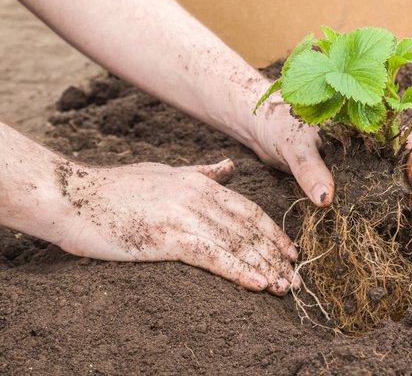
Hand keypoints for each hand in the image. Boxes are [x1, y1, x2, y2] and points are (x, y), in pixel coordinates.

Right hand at [54, 159, 298, 294]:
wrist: (71, 196)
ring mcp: (184, 214)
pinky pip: (213, 256)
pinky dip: (239, 271)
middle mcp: (198, 195)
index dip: (272, 233)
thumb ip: (202, 172)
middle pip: (249, 229)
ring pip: (237, 244)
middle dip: (275, 255)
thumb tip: (230, 167)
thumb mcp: (165, 172)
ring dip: (265, 267)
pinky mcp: (167, 236)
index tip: (290, 252)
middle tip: (296, 277)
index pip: (248, 210)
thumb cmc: (113, 189)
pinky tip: (258, 285)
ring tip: (285, 287)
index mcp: (199, 182)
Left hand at [251, 98, 411, 210]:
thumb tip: (326, 199)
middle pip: (404, 156)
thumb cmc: (278, 126)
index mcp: (363, 119)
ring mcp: (359, 155)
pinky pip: (370, 185)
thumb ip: (310, 169)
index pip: (402, 135)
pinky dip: (380, 200)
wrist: (261, 130)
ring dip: (401, 192)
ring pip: (391, 172)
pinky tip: (384, 216)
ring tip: (408, 215)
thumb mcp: (294, 146)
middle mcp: (367, 137)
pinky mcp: (347, 172)